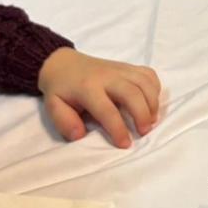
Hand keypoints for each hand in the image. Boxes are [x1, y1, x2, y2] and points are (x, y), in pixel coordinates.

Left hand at [38, 48, 160, 148]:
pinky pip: (148, 74)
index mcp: (87, 88)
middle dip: (142, 114)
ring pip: (145, 82)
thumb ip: (64, 122)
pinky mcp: (128, 66)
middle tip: (144, 132)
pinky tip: (150, 103)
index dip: (118, 129)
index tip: (125, 144)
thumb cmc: (61, 89)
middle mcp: (107, 76)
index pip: (107, 110)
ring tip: (151, 120)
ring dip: (152, 103)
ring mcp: (120, 69)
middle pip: (133, 93)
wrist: (63, 63)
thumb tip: (80, 135)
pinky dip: (155, 89)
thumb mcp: (53, 106)